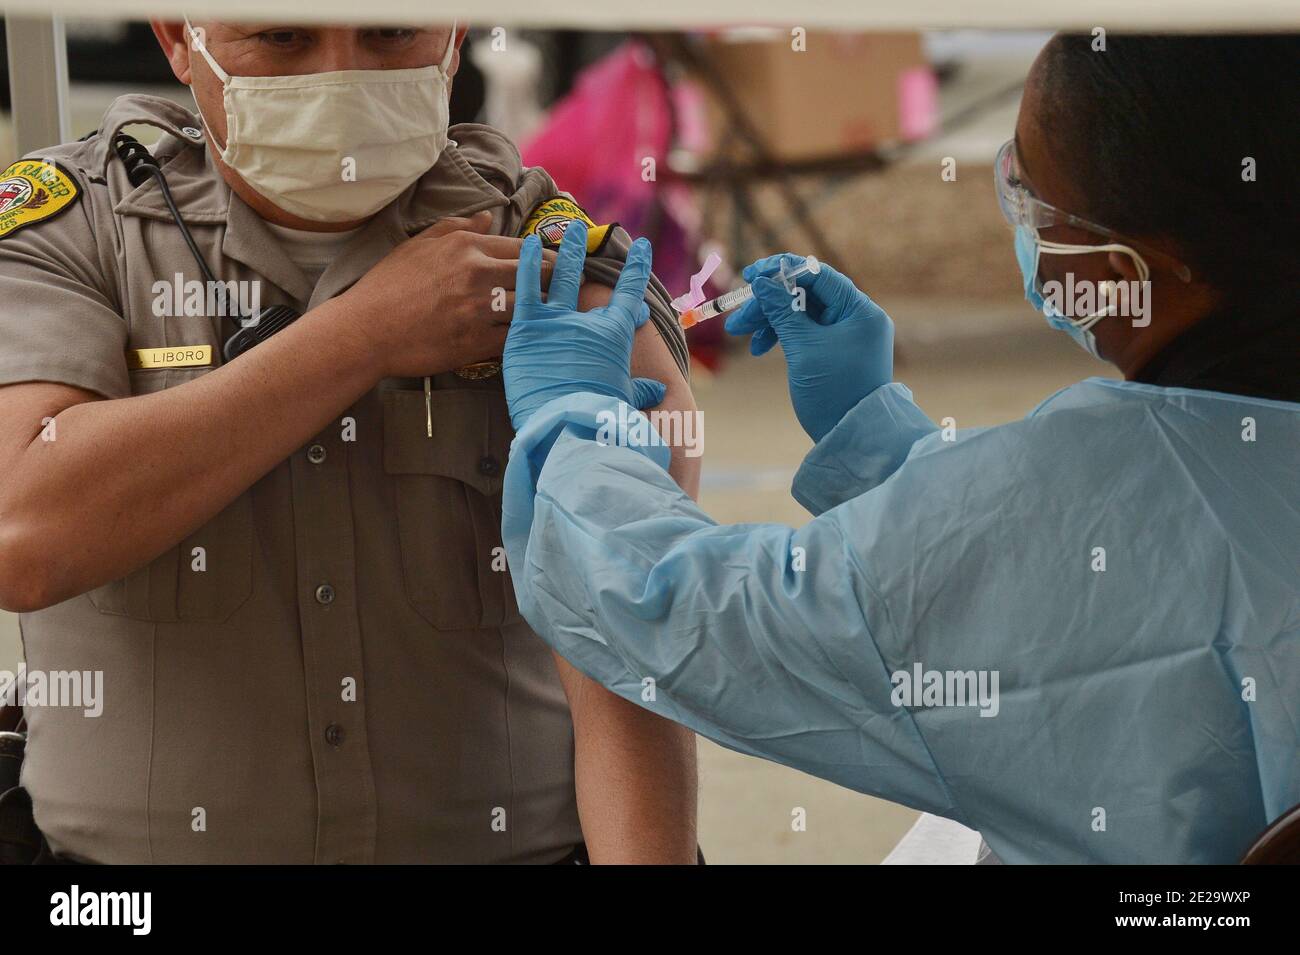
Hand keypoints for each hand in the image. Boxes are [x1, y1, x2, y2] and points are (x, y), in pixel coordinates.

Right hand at [343, 211, 554, 377]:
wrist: (366, 330)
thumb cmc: (388, 286)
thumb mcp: (418, 245)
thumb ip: (457, 227)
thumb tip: (489, 216)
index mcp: (466, 247)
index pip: (524, 248)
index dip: (547, 258)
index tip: (559, 265)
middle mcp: (478, 274)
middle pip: (540, 275)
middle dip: (558, 283)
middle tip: (573, 289)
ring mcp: (479, 310)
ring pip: (533, 308)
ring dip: (548, 312)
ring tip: (561, 316)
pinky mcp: (478, 343)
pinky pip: (516, 338)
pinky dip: (527, 339)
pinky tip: (535, 340)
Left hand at [503, 220, 665, 431]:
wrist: (569, 423)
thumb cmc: (600, 416)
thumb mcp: (623, 399)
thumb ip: (638, 389)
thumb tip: (658, 391)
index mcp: (613, 334)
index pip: (628, 294)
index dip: (636, 268)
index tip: (641, 249)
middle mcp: (585, 319)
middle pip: (583, 278)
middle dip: (582, 253)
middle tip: (581, 232)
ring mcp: (554, 320)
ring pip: (554, 275)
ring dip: (558, 250)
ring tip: (558, 230)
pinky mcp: (527, 327)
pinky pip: (525, 287)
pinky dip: (525, 262)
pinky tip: (524, 243)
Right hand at [725, 253, 893, 441]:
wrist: (852, 438)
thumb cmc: (833, 392)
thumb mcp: (803, 347)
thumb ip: (782, 310)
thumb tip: (762, 280)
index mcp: (859, 310)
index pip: (818, 275)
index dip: (783, 271)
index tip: (751, 275)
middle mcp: (856, 318)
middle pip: (806, 295)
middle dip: (770, 304)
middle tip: (738, 318)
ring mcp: (846, 335)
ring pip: (802, 315)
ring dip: (770, 321)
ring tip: (741, 334)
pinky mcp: (835, 351)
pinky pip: (805, 333)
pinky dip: (782, 336)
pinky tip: (760, 348)